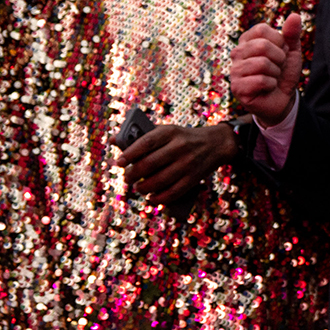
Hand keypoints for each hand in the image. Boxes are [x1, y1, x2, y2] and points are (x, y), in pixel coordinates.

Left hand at [118, 124, 235, 205]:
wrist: (216, 143)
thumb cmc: (183, 138)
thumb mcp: (166, 131)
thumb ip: (142, 136)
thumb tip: (113, 140)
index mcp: (170, 132)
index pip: (146, 143)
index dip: (130, 154)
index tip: (119, 162)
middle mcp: (180, 147)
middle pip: (149, 164)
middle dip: (133, 174)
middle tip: (127, 178)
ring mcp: (188, 163)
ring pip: (159, 181)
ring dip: (143, 188)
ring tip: (138, 188)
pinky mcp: (194, 178)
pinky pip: (172, 192)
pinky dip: (159, 198)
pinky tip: (151, 198)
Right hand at [230, 14, 303, 126]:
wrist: (284, 98)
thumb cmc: (284, 72)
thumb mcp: (291, 51)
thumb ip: (292, 33)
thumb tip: (295, 15)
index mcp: (248, 40)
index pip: (262, 29)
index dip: (279, 42)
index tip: (280, 52)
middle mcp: (237, 53)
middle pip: (262, 46)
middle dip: (279, 58)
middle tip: (278, 67)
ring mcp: (235, 70)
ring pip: (262, 64)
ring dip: (276, 72)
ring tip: (273, 77)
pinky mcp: (237, 88)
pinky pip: (261, 80)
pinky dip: (271, 85)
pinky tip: (267, 88)